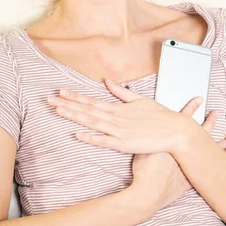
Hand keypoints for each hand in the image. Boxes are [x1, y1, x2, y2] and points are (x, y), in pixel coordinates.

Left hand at [47, 78, 202, 154]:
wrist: (177, 131)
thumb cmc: (161, 116)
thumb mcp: (140, 100)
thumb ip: (122, 92)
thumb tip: (107, 81)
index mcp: (119, 108)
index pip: (92, 101)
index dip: (75, 96)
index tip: (60, 92)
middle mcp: (117, 117)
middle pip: (87, 110)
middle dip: (67, 104)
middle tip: (49, 99)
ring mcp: (120, 131)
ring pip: (92, 122)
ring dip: (74, 116)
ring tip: (58, 111)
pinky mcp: (125, 144)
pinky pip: (105, 141)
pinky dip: (91, 137)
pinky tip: (77, 134)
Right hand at [132, 106, 225, 209]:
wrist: (148, 192)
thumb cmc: (143, 170)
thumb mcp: (138, 147)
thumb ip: (138, 134)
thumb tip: (129, 121)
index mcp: (171, 140)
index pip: (184, 119)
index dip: (191, 108)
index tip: (199, 99)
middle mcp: (183, 151)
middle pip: (199, 133)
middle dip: (208, 122)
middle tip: (216, 113)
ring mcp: (188, 165)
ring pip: (204, 153)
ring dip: (214, 146)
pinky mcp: (187, 181)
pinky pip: (203, 173)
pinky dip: (210, 169)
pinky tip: (219, 167)